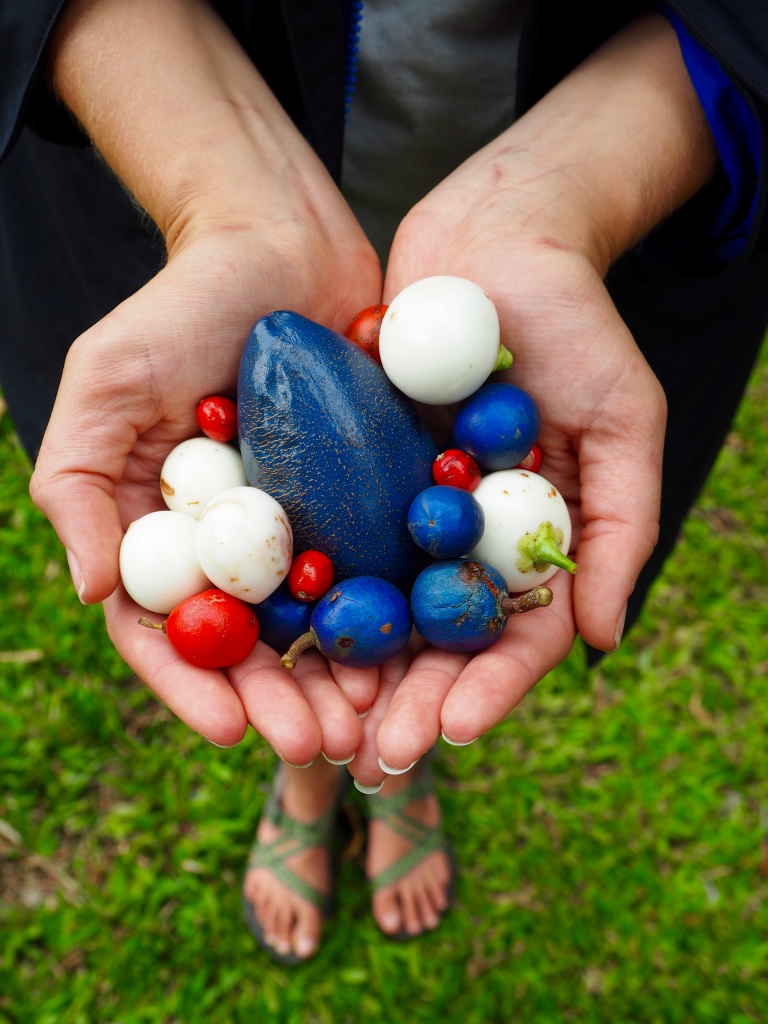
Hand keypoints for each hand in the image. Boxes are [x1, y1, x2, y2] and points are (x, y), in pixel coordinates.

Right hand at [29, 0, 383, 759]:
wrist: (278, 240)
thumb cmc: (180, 305)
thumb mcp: (106, 382)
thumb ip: (81, 483)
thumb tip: (94, 592)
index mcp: (167, 533)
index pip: (169, 631)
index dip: (195, 688)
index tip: (233, 730)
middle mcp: (239, 542)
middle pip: (258, 646)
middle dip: (285, 701)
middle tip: (321, 743)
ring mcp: (309, 524)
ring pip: (327, 624)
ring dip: (349, 679)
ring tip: (378, 721)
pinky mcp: (370, 497)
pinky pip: (387, 564)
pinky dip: (403, 611)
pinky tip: (427, 648)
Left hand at [348, 13, 717, 781]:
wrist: (496, 239)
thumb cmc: (575, 325)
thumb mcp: (621, 420)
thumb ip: (617, 526)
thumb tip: (600, 640)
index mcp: (531, 541)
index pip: (515, 635)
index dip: (490, 687)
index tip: (453, 728)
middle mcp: (465, 539)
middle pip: (437, 640)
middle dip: (409, 699)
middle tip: (373, 753)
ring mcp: (407, 511)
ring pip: (376, 606)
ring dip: (350, 668)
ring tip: (319, 723)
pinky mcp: (353, 472)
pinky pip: (328, 536)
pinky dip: (306, 588)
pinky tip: (275, 635)